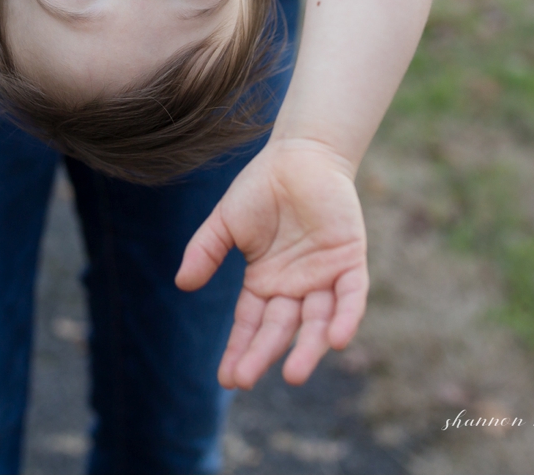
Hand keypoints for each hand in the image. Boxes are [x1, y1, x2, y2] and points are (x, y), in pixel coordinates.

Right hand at [176, 138, 367, 387]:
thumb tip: (182, 284)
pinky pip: (351, 296)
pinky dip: (346, 318)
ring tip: (294, 374)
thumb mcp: (226, 221)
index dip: (240, 350)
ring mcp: (324, 278)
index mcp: (265, 283)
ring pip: (317, 322)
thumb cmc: (260, 187)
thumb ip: (206, 250)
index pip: (251, 326)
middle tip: (247, 378)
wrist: (298, 154)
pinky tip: (337, 340)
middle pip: (280, 330)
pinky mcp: (349, 262)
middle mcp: (295, 288)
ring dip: (308, 349)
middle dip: (263, 354)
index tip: (228, 378)